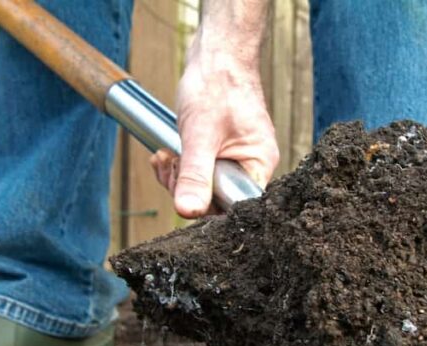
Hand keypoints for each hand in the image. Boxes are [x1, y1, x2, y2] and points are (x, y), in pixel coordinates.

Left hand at [150, 42, 278, 217]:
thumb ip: (195, 176)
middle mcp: (252, 164)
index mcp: (259, 164)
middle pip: (216, 198)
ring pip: (204, 184)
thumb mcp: (200, 136)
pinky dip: (180, 164)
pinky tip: (167, 152)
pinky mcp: (221, 149)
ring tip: (166, 156)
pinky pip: (200, 168)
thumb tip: (188, 212)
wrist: (217, 53)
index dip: (208, 202)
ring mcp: (237, 156)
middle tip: (171, 164)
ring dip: (178, 174)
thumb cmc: (217, 86)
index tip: (186, 186)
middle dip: (186, 185)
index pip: (236, 205)